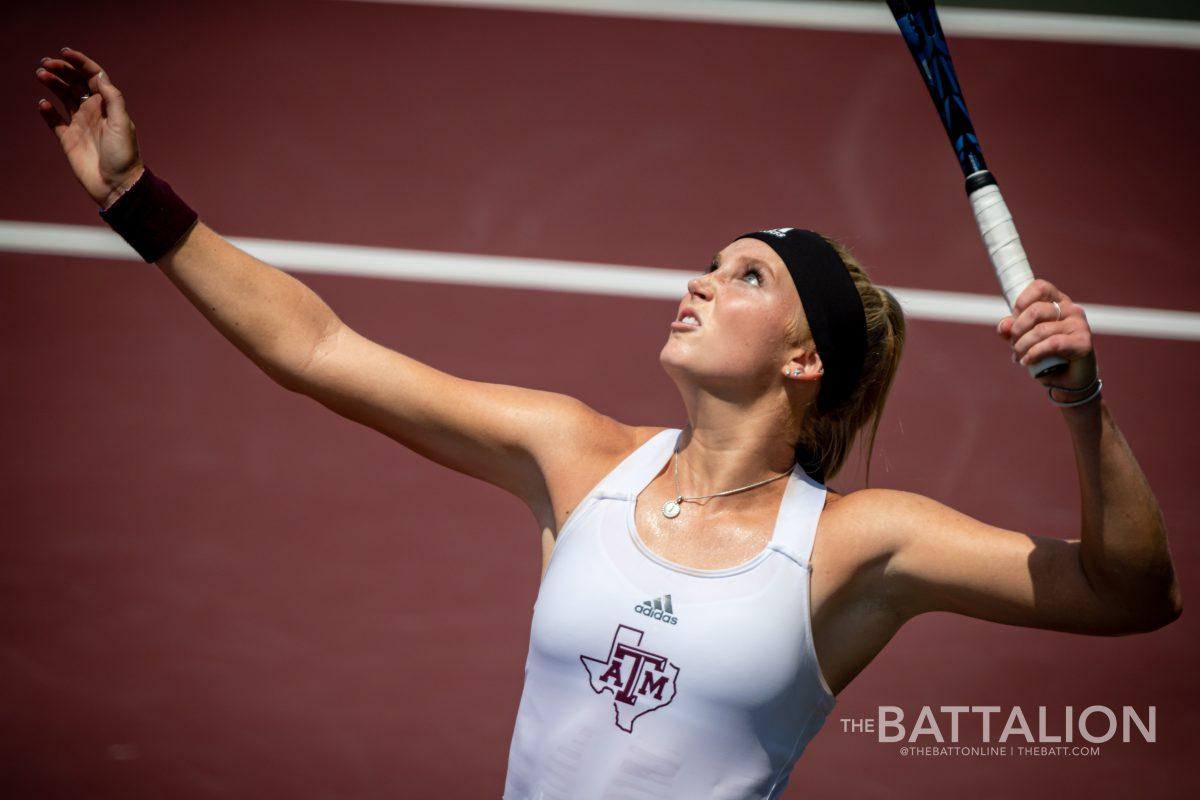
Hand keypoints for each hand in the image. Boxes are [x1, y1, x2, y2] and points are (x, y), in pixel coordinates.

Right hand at [35, 47, 142, 208]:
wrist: (117, 185)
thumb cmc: (124, 156)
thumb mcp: (122, 124)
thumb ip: (113, 98)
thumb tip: (100, 76)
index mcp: (108, 105)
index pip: (93, 76)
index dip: (80, 62)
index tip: (65, 52)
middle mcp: (93, 111)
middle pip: (74, 82)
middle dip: (61, 69)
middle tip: (46, 64)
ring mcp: (80, 123)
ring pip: (62, 96)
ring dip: (52, 83)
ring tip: (41, 75)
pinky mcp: (68, 138)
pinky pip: (54, 120)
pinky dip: (47, 110)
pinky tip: (43, 104)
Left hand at [996, 279, 1097, 393]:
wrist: (1067, 380)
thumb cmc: (1046, 355)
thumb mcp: (1024, 339)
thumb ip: (1012, 330)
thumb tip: (1003, 326)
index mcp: (1058, 302)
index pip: (1039, 287)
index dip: (1021, 303)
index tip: (1014, 321)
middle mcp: (1071, 309)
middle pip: (1035, 310)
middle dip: (1017, 330)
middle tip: (1014, 345)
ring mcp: (1079, 324)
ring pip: (1040, 330)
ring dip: (1022, 346)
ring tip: (1018, 357)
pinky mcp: (1083, 342)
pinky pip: (1052, 344)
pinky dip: (1034, 354)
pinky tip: (1027, 361)